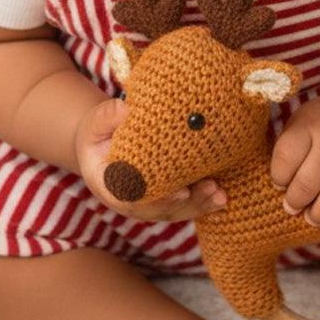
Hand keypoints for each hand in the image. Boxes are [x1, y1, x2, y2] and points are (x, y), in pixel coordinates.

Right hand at [75, 97, 226, 221]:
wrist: (102, 141)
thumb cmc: (99, 130)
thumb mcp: (98, 121)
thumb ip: (109, 116)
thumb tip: (128, 108)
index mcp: (107, 184)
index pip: (132, 198)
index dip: (157, 199)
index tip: (181, 193)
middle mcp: (126, 200)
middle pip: (158, 210)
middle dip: (187, 203)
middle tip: (211, 189)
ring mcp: (144, 203)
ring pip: (173, 211)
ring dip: (198, 205)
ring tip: (220, 195)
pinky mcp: (160, 199)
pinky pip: (181, 207)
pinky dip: (201, 204)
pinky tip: (222, 198)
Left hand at [270, 89, 319, 226]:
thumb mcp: (301, 121)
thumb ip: (287, 148)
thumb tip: (278, 189)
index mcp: (310, 124)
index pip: (285, 159)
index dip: (278, 178)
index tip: (280, 182)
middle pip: (306, 185)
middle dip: (294, 203)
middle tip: (292, 206)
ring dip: (318, 216)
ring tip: (312, 216)